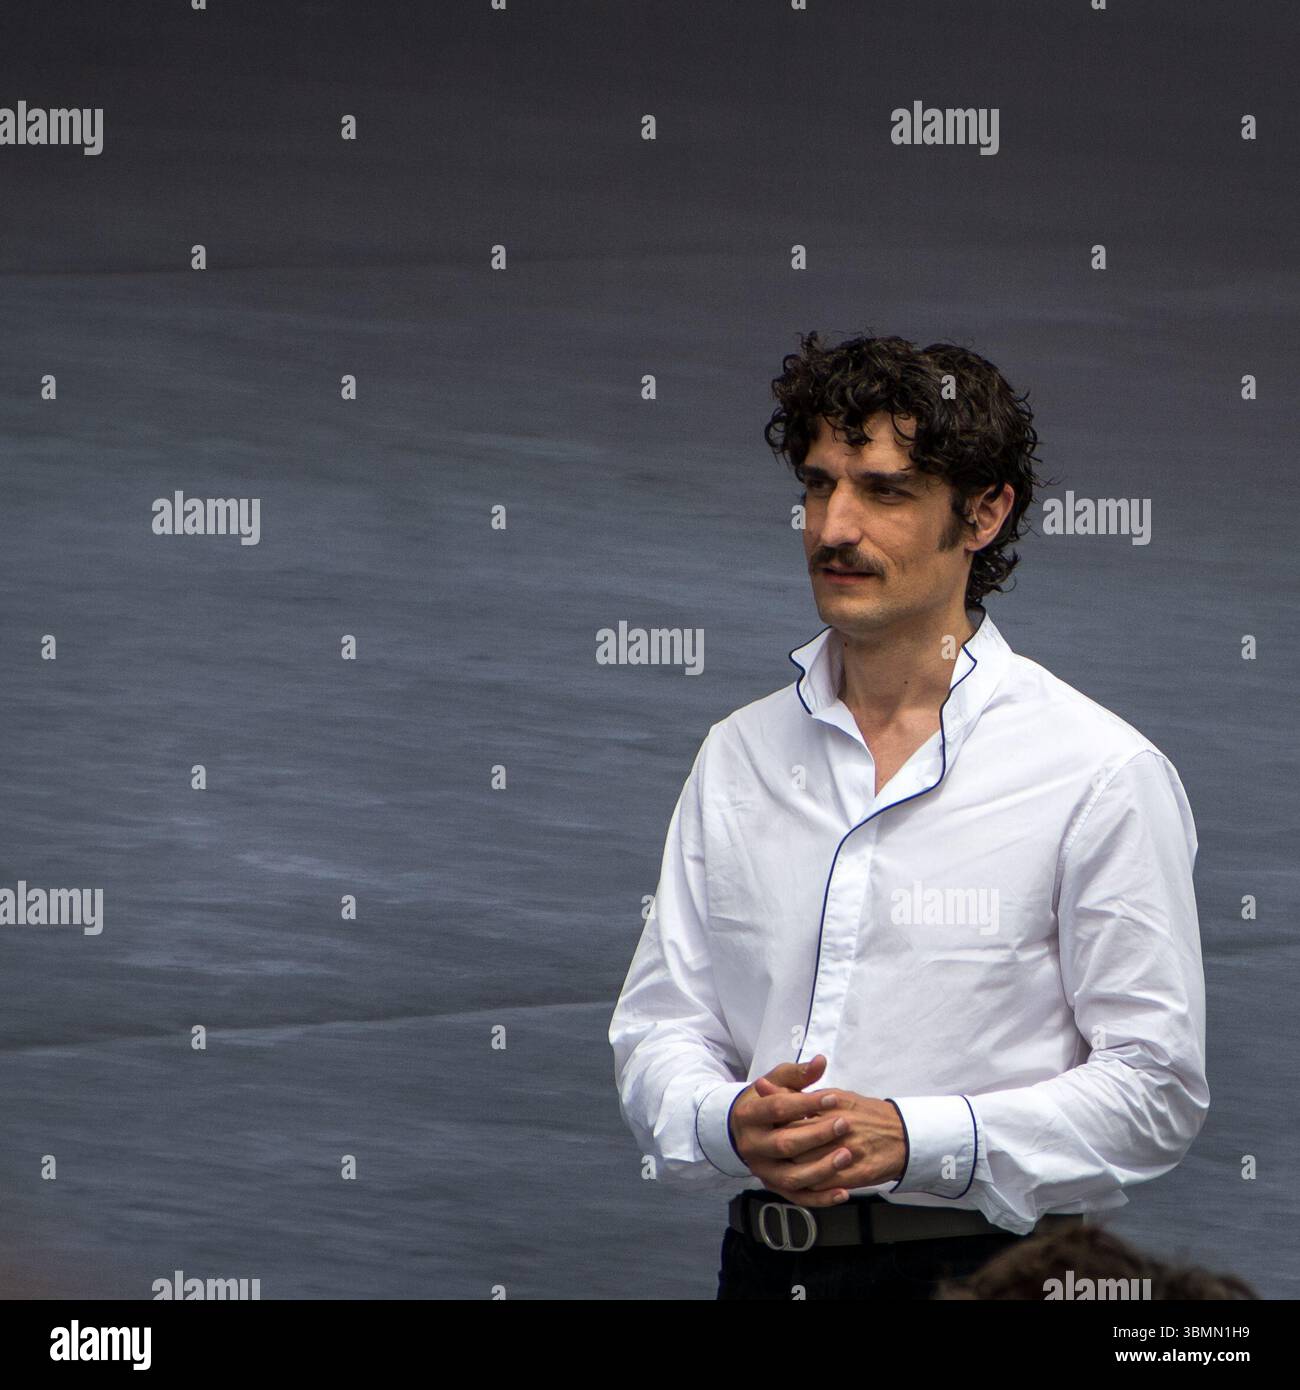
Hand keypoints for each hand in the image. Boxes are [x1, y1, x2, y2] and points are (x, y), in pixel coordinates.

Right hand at [727, 1056, 856, 1197]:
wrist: (744, 1131)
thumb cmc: (766, 1102)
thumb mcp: (777, 1083)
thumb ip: (798, 1074)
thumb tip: (821, 1062)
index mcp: (748, 1116)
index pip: (778, 1109)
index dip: (806, 1104)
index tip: (834, 1098)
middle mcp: (752, 1147)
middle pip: (784, 1144)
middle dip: (817, 1135)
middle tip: (845, 1124)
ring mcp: (762, 1171)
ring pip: (791, 1177)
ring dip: (821, 1169)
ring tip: (847, 1155)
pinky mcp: (774, 1187)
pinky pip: (798, 1198)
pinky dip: (821, 1198)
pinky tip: (844, 1192)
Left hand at [760, 1087, 907, 1207]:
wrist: (904, 1134)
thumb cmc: (865, 1113)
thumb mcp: (833, 1095)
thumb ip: (795, 1090)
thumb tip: (760, 1086)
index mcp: (832, 1103)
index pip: (791, 1111)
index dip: (771, 1120)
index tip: (758, 1123)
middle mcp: (840, 1126)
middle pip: (795, 1140)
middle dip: (778, 1146)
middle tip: (767, 1149)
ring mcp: (849, 1151)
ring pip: (807, 1165)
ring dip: (791, 1167)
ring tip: (781, 1166)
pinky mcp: (857, 1173)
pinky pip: (825, 1184)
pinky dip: (810, 1186)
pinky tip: (801, 1182)